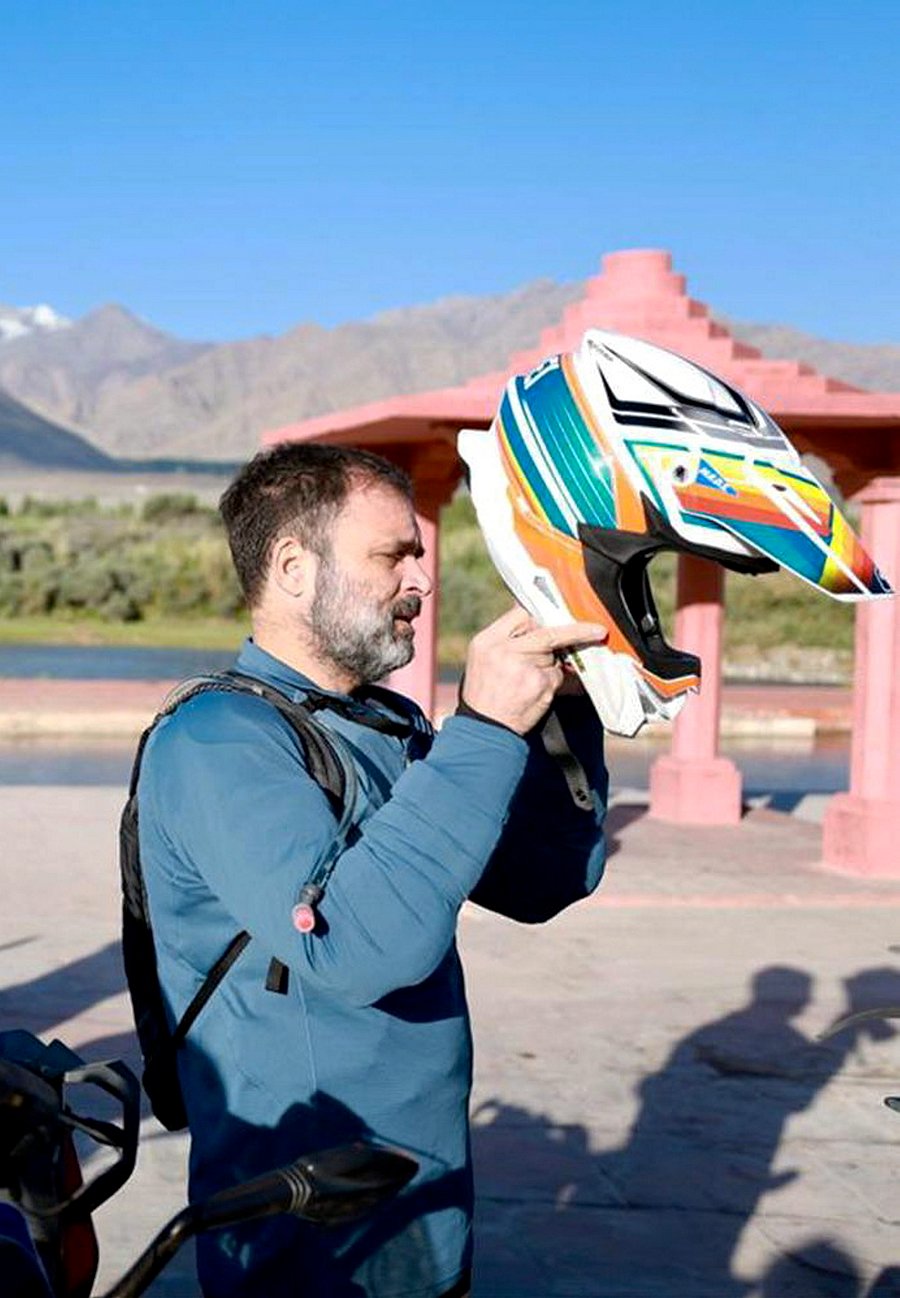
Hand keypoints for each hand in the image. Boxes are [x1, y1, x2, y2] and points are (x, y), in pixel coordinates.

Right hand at [461, 607, 606, 734]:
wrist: (485, 729)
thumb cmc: (484, 694)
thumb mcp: (482, 659)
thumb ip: (506, 638)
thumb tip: (534, 618)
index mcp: (488, 641)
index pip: (521, 614)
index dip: (542, 614)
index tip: (562, 610)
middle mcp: (504, 650)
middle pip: (547, 632)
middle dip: (576, 631)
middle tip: (598, 631)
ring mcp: (524, 666)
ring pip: (554, 656)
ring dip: (551, 666)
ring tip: (527, 683)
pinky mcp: (540, 684)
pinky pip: (558, 677)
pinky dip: (553, 684)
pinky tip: (535, 694)